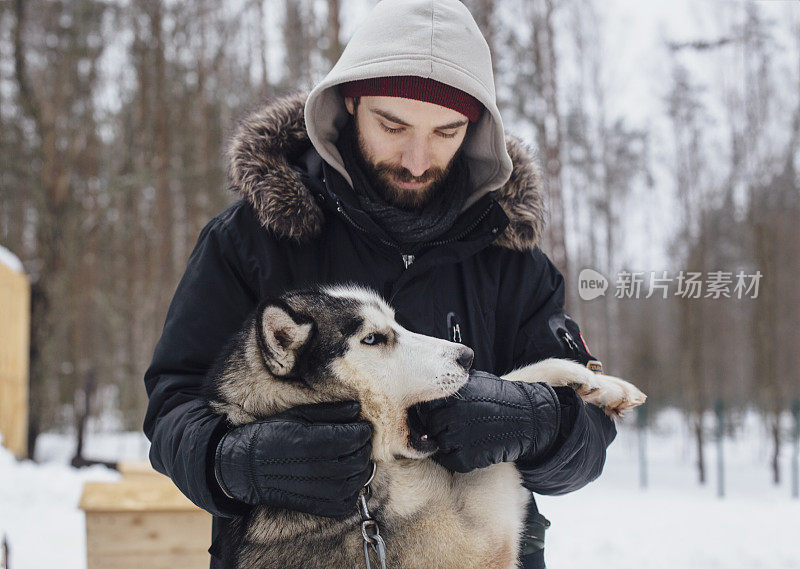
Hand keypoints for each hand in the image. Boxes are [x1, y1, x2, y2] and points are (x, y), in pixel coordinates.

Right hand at [213, 401, 372, 516]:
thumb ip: (330, 412)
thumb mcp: (297, 415)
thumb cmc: (270, 435)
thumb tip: (357, 408)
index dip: (363, 431)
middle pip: (358, 460)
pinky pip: (346, 503)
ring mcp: (315, 491)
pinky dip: (353, 492)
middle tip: (361, 440)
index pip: (354, 437)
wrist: (244, 467)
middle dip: (364, 448)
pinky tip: (347, 479)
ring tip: (355, 458)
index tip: (363, 426)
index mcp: (311, 442)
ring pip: (356, 482)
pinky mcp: (314, 506)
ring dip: (361, 469)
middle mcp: (315, 469)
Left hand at [413, 370, 560, 472]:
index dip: (432, 411)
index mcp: (454, 396)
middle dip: (439, 427)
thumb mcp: (477, 380)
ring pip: (440, 444)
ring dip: (447, 442)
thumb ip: (454, 385)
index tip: (440, 413)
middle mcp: (454, 416)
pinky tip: (468, 449)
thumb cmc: (501, 397)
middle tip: (451, 427)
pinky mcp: (470, 458)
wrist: (528, 418)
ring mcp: (461, 438)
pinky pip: (450, 461)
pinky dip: (455, 457)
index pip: (427, 406)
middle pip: (431, 426)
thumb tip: (432, 384)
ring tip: (462, 437)